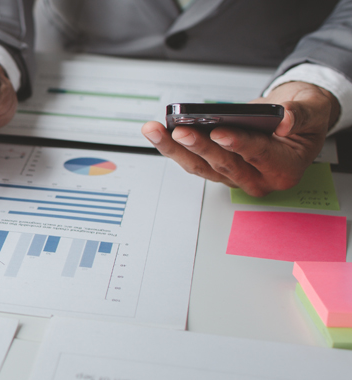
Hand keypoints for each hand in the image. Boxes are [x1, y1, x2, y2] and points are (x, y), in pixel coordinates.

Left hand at [141, 81, 338, 195]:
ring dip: (175, 149)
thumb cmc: (303, 118)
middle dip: (199, 146)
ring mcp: (235, 177)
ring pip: (201, 166)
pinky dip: (175, 148)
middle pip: (223, 164)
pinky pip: (194, 162)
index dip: (238, 144)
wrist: (294, 121)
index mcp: (284, 169)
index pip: (258, 155)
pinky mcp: (218, 171)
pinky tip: (159, 133)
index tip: (219, 132)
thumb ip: (300, 115)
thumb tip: (285, 120)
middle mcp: (258, 179)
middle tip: (180, 131)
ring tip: (156, 130)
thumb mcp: (312, 111)